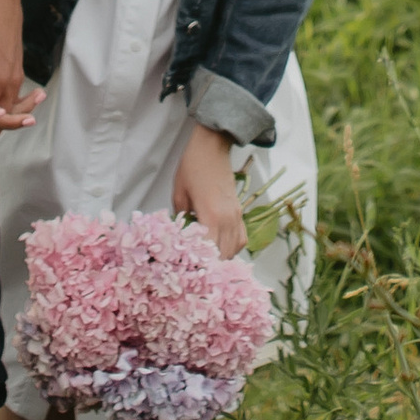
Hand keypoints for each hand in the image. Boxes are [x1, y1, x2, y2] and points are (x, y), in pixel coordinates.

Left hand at [172, 120, 245, 258]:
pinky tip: (220, 247)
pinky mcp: (239, 212)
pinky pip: (241, 238)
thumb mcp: (179, 195)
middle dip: (210, 266)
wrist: (212, 148)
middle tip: (195, 271)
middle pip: (223, 255)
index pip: (209, 252)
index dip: (199, 265)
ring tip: (206, 262)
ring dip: (221, 258)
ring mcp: (236, 216)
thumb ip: (181, 220)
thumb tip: (179, 238)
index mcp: (211, 216)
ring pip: (234, 249)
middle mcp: (227, 219)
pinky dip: (232, 248)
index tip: (188, 272)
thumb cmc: (192, 168)